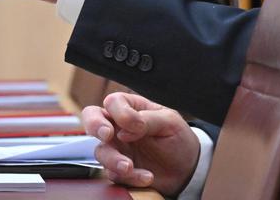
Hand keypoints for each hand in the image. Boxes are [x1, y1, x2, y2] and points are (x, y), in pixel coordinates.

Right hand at [82, 93, 199, 195]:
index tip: (137, 126)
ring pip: (100, 151)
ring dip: (114, 160)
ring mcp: (117, 148)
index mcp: (131, 108)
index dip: (121, 113)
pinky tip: (146, 177)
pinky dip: (129, 178)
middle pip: (92, 117)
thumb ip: (147, 119)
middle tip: (106, 135)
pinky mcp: (119, 169)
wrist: (187, 170)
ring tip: (130, 167)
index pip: (113, 102)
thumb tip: (124, 130)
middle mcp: (119, 126)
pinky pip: (113, 174)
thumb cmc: (178, 139)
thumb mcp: (170, 122)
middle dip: (95, 125)